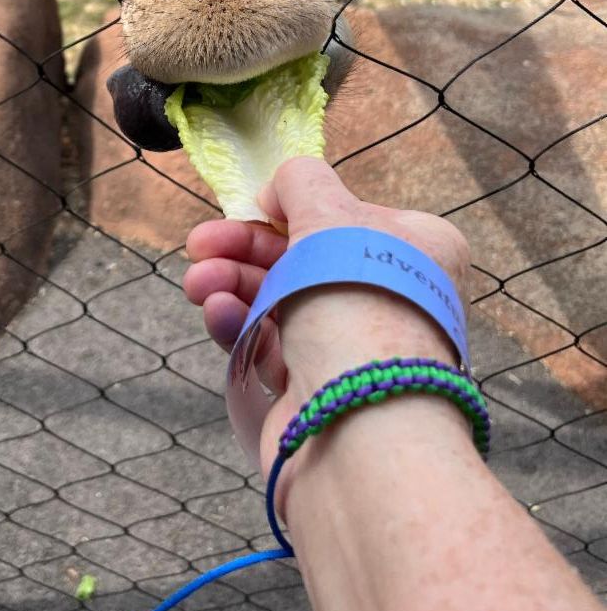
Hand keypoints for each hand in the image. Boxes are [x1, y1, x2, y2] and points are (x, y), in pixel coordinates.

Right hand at [183, 157, 469, 479]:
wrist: (360, 429)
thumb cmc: (358, 306)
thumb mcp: (330, 215)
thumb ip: (301, 181)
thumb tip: (280, 186)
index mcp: (414, 249)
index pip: (343, 214)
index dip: (290, 208)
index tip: (248, 206)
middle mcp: (388, 295)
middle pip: (301, 256)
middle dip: (242, 248)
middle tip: (198, 245)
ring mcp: (351, 344)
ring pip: (278, 298)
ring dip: (232, 282)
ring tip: (196, 283)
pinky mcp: (315, 386)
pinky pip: (270, 342)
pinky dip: (239, 323)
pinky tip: (215, 311)